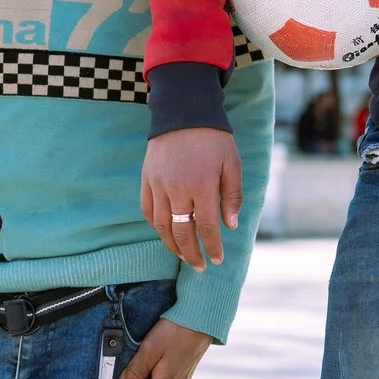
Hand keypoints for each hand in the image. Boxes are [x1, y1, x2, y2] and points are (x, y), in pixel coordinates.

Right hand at [141, 128, 242, 268]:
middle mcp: (178, 189)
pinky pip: (147, 210)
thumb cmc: (214, 138)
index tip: (216, 260)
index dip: (212, 247)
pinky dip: (156, 226)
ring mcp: (159, 185)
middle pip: (182, 233)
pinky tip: (166, 234)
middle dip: (192, 254)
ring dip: (172, 246)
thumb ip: (232, 196)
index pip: (207, 227)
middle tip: (199, 266)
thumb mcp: (232, 164)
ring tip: (183, 256)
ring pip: (162, 226)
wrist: (183, 112)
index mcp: (202, 185)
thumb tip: (230, 227)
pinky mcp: (146, 179)